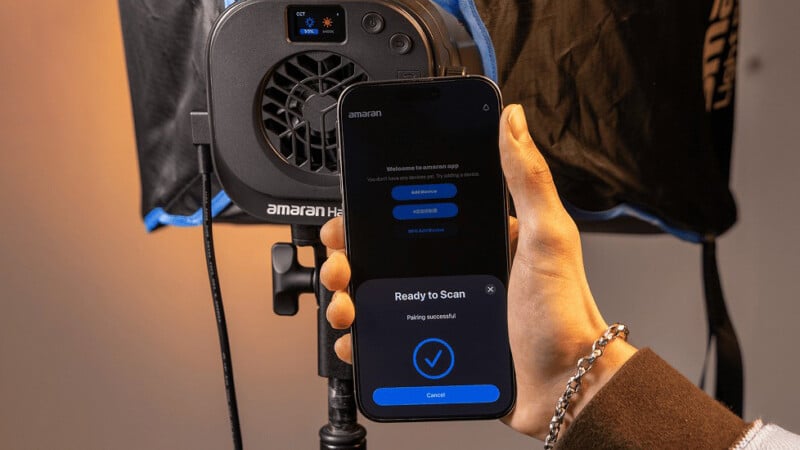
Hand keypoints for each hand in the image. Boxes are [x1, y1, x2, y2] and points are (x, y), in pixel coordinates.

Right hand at [319, 104, 635, 439]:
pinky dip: (362, 336)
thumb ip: (528, 179)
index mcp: (476, 239)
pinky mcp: (435, 343)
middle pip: (385, 254)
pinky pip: (386, 336)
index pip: (415, 213)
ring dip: (348, 295)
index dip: (376, 210)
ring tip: (345, 304)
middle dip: (350, 255)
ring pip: (378, 294)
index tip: (351, 211)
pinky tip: (354, 337)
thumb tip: (512, 120)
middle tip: (340, 263)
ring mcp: (441, 308)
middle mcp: (454, 270)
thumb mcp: (548, 238)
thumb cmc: (564, 316)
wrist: (566, 387)